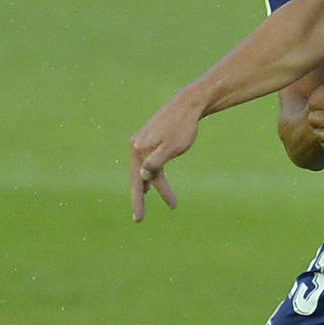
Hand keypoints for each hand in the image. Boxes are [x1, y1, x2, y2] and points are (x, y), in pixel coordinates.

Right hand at [129, 94, 201, 220]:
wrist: (187, 105)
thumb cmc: (183, 128)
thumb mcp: (172, 148)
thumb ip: (156, 163)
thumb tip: (142, 177)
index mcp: (139, 149)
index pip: (138, 182)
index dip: (138, 201)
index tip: (139, 219)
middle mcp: (136, 145)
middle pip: (137, 177)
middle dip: (139, 198)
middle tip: (139, 218)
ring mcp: (141, 141)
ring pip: (143, 169)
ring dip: (147, 186)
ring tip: (147, 199)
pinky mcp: (148, 138)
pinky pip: (146, 161)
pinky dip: (150, 173)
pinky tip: (150, 181)